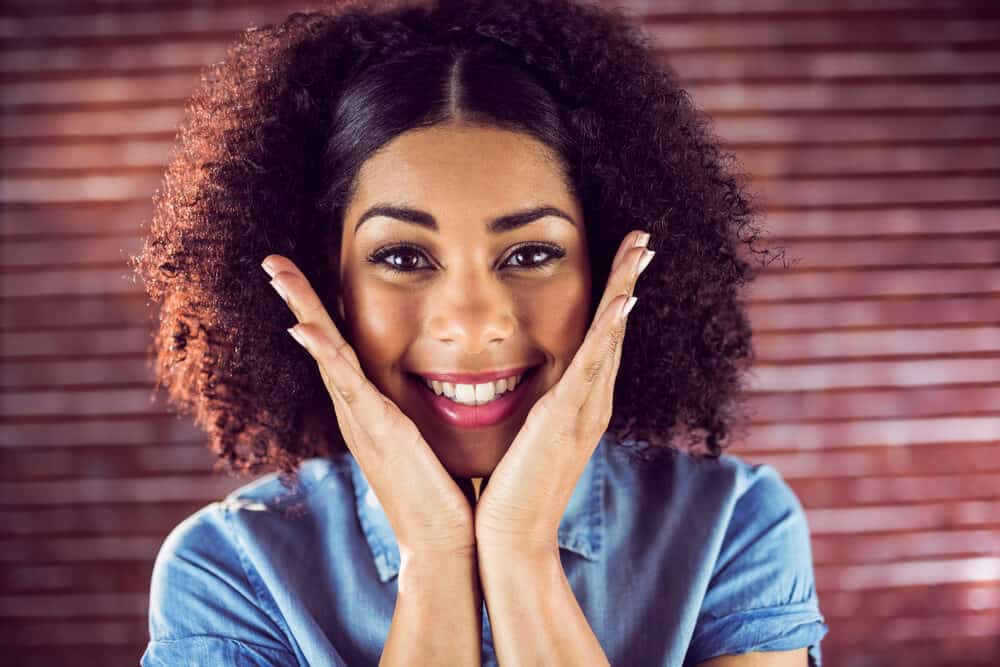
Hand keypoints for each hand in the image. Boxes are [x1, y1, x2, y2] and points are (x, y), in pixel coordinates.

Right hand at [260, 255, 476, 557]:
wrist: (445, 542)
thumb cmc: (442, 493)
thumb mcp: (426, 438)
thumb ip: (418, 413)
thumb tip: (440, 388)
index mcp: (369, 408)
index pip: (341, 347)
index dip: (321, 310)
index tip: (305, 274)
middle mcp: (356, 410)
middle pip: (323, 342)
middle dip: (298, 298)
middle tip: (272, 259)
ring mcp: (363, 420)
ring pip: (326, 353)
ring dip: (301, 309)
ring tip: (277, 272)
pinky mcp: (378, 432)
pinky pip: (346, 385)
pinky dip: (324, 353)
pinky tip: (304, 326)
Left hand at [473, 230, 653, 554]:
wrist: (510, 537)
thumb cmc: (511, 490)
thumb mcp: (525, 436)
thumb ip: (531, 408)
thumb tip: (514, 384)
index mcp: (581, 404)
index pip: (601, 339)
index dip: (614, 297)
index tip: (623, 260)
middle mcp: (591, 402)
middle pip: (615, 329)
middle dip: (629, 281)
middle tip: (643, 239)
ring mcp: (584, 409)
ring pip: (610, 337)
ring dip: (625, 289)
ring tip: (640, 250)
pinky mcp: (566, 418)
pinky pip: (593, 365)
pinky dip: (609, 330)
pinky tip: (622, 299)